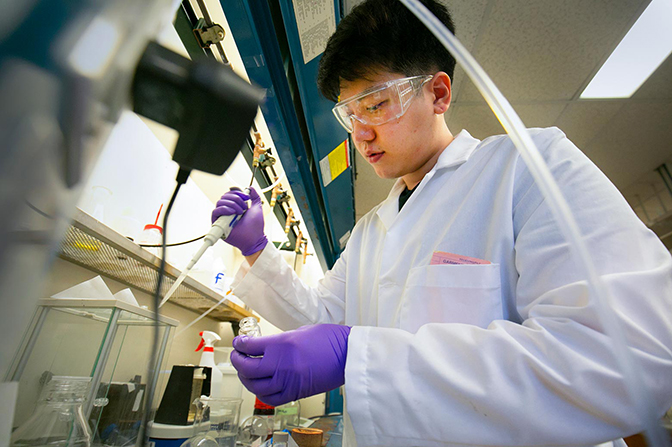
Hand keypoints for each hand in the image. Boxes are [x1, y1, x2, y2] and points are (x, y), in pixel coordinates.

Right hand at [211, 187, 266, 255]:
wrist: (254, 238)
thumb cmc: (255, 226)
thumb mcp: (257, 207)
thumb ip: (255, 196)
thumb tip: (250, 188)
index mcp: (235, 207)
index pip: (230, 194)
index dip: (237, 192)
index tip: (246, 196)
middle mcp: (228, 211)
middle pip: (224, 196)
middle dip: (235, 198)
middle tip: (244, 206)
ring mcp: (223, 217)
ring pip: (219, 202)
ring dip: (231, 204)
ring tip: (240, 212)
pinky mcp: (218, 224)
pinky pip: (215, 212)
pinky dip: (223, 209)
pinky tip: (232, 212)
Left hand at [230, 324, 350, 405]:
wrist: (348, 354)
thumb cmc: (330, 340)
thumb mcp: (300, 331)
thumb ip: (280, 340)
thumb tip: (266, 346)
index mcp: (282, 344)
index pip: (250, 347)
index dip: (240, 344)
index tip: (239, 343)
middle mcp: (281, 364)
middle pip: (248, 368)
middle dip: (237, 361)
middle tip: (237, 355)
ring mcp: (288, 380)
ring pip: (255, 385)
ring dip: (246, 378)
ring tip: (245, 372)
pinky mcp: (295, 392)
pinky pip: (270, 398)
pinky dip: (261, 392)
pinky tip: (260, 386)